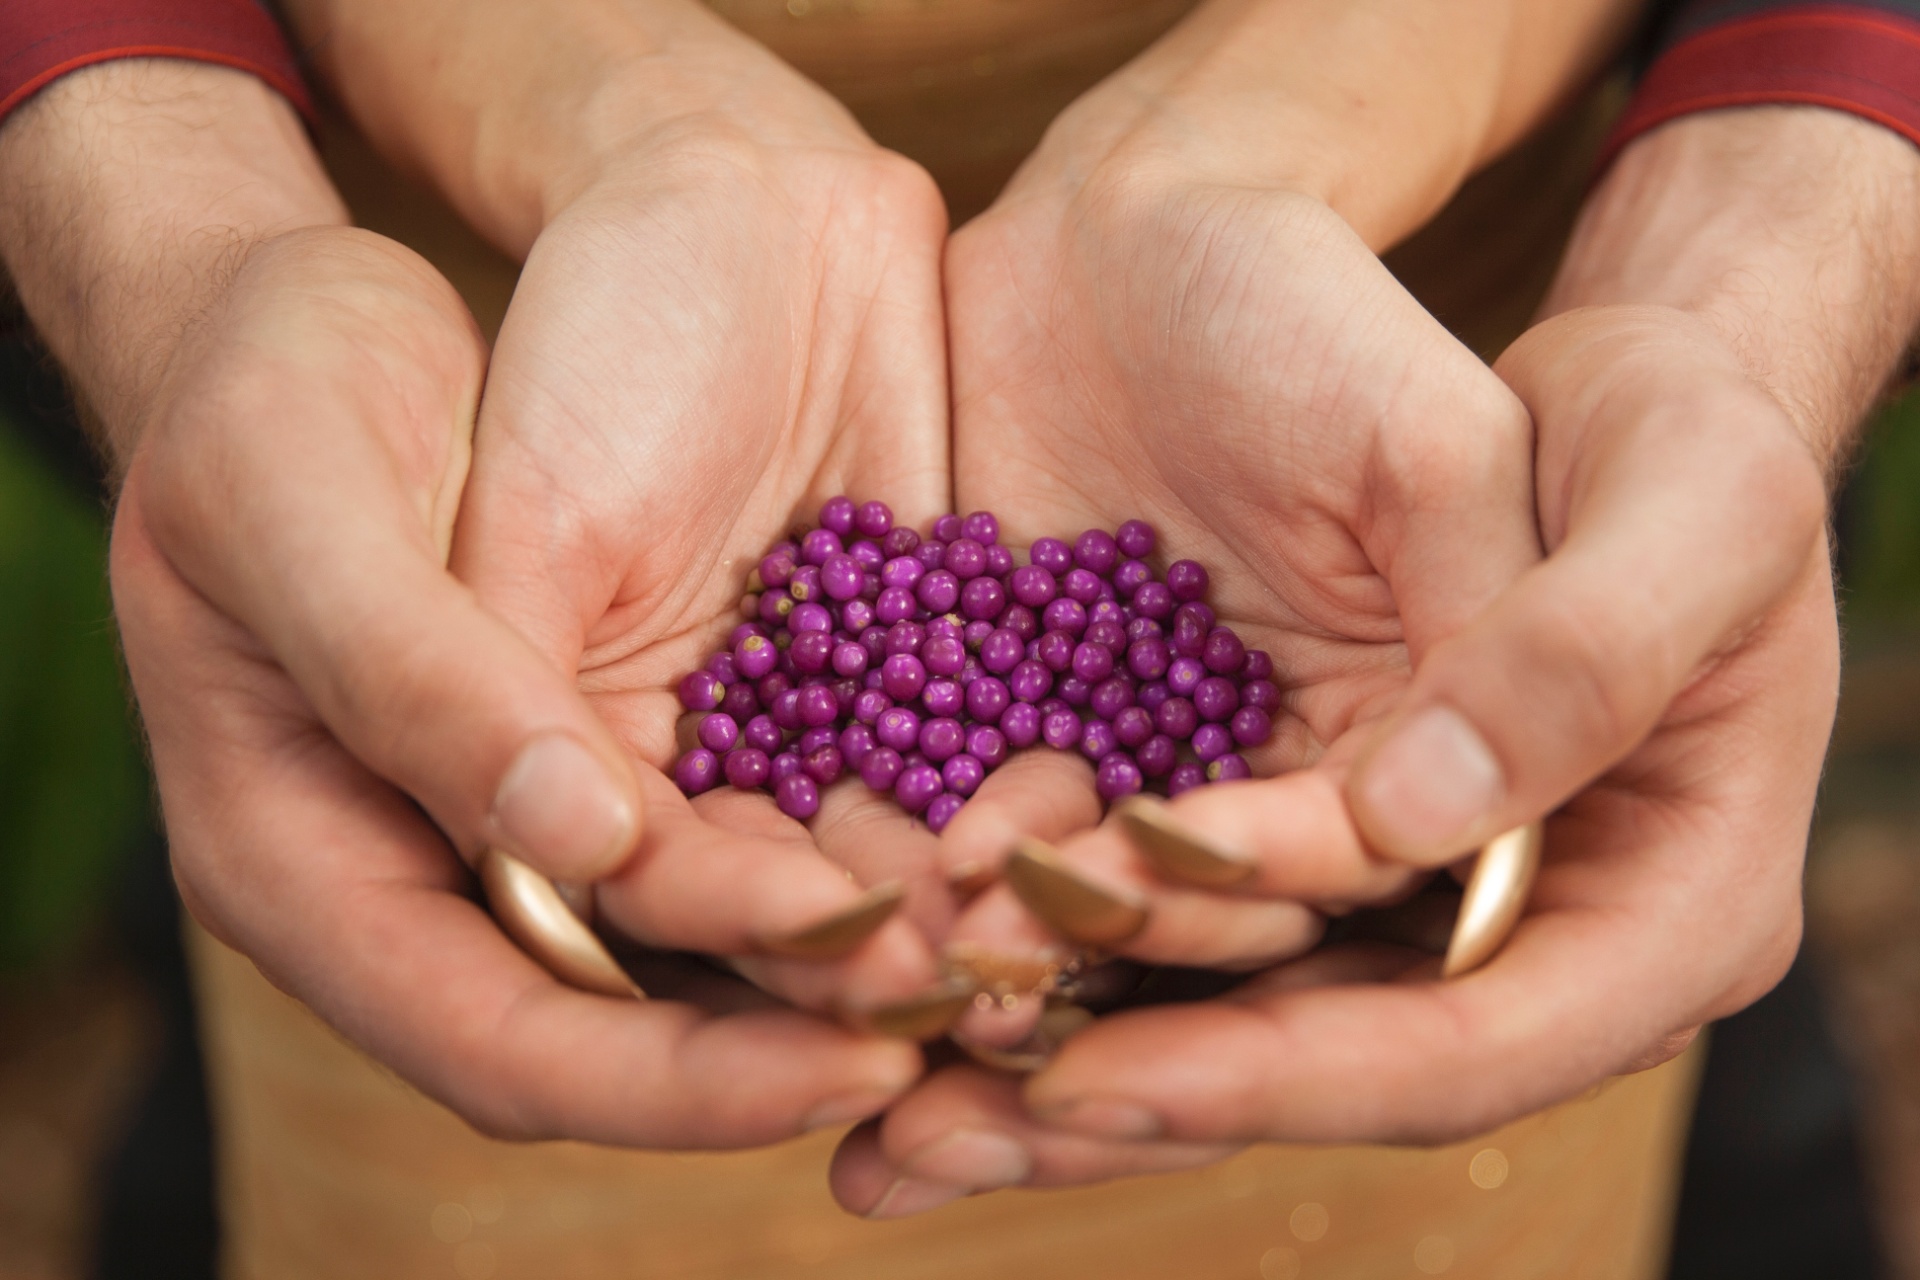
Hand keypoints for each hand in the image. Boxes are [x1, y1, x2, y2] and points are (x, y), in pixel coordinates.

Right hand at [114, 224, 931, 1143]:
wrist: (417, 270)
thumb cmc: (285, 382)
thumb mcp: (302, 504)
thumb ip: (418, 679)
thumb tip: (573, 846)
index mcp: (314, 862)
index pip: (492, 1031)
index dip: (656, 1080)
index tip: (815, 1070)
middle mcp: (460, 866)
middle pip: (635, 1016)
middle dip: (787, 1038)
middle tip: (944, 1020)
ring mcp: (577, 798)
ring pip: (726, 934)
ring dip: (856, 956)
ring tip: (992, 956)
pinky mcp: (671, 726)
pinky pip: (778, 818)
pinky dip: (877, 841)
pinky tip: (991, 840)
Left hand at [835, 297, 1833, 1212]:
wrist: (1539, 369)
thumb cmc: (1658, 424)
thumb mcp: (1681, 497)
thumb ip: (1575, 658)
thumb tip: (1425, 816)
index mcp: (1647, 902)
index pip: (1468, 1036)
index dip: (1298, 1069)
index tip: (1126, 1074)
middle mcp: (1484, 924)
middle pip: (1308, 1059)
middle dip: (1127, 1094)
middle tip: (945, 1132)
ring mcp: (1362, 872)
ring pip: (1203, 996)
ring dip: (1039, 1048)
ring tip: (882, 1104)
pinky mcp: (1258, 799)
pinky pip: (1142, 894)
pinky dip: (1024, 925)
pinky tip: (885, 951)